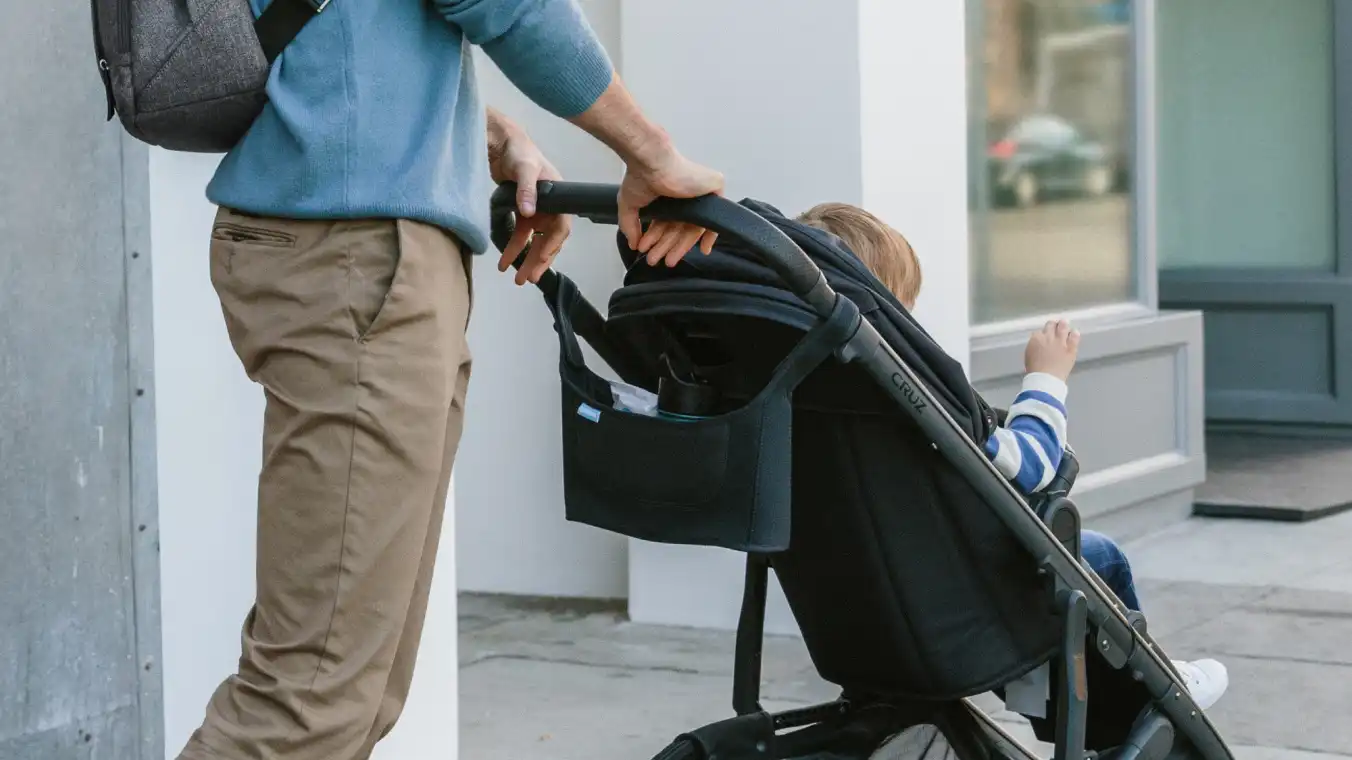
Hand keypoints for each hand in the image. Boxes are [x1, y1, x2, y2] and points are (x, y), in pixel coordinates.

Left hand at [489, 119, 569, 285]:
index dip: (552, 246)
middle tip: (528, 279)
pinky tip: (504, 261)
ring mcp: (536, 210)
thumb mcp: (525, 168)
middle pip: (548, 240)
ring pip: (534, 241)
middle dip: (538, 261)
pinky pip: (520, 234)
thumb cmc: (519, 151)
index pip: (561, 228)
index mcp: (558, 198)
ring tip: (516, 277)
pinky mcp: (521, 210)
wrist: (500, 141)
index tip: (540, 259)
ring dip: (525, 258)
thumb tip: (529, 213)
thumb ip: (527, 190)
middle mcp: (550, 206)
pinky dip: (513, 248)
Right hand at [618, 145, 724, 267]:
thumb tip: (633, 245)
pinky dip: (710, 234)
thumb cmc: (640, 176)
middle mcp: (684, 196)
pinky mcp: (713, 188)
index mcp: (667, 197)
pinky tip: (703, 250)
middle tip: (657, 260)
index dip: (657, 240)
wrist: (652, 161)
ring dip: (681, 245)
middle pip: (679, 228)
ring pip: (693, 226)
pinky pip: (714, 216)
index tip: (648, 252)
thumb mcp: (629, 205)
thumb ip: (630, 225)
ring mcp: (699, 193)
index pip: (666, 223)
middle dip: (667, 246)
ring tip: (667, 260)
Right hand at [1024, 319, 1080, 380]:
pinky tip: (1074, 333)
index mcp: (1036, 339)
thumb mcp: (1029, 355)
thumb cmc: (1034, 370)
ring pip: (1063, 327)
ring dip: (1064, 325)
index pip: (1040, 331)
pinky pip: (1075, 337)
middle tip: (1055, 326)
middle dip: (1053, 325)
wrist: (1046, 379)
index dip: (1042, 333)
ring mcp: (1061, 342)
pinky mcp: (1071, 348)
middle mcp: (1049, 337)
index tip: (1044, 336)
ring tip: (1065, 324)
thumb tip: (1039, 343)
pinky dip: (1074, 334)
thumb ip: (1034, 346)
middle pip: (1051, 325)